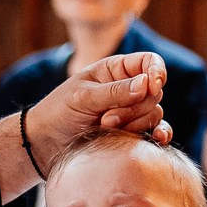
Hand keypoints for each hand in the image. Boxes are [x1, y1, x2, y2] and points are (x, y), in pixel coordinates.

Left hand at [27, 51, 170, 158]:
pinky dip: (160, 134)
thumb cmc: (59, 112)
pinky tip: (157, 139)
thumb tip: (147, 84)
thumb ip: (115, 91)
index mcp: (115, 70)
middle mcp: (128, 89)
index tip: (152, 85)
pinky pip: (156, 131)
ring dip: (135, 123)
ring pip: (154, 113)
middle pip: (154, 92)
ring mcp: (131, 112)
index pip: (149, 62)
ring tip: (106, 129)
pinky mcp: (132, 133)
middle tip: (106, 119)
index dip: (156, 72)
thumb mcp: (83, 97)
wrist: (46, 144)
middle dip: (134, 107)